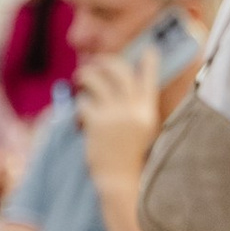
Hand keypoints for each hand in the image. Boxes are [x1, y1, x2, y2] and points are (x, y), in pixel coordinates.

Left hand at [75, 48, 160, 191]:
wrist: (120, 181)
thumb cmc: (130, 158)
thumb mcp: (142, 131)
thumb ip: (136, 110)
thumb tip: (125, 88)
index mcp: (147, 112)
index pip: (149, 80)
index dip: (149, 63)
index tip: (148, 50)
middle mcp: (133, 109)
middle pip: (119, 71)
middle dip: (106, 62)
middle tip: (95, 63)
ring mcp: (114, 115)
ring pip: (96, 80)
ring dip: (86, 76)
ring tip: (80, 79)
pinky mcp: (96, 123)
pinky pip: (83, 102)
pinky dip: (80, 104)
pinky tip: (80, 114)